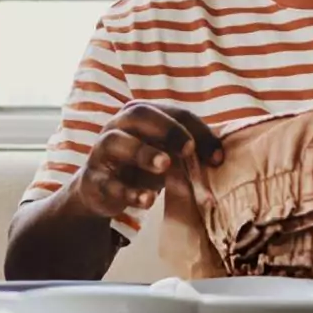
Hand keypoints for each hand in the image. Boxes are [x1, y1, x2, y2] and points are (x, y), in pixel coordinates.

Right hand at [66, 102, 219, 220]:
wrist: (101, 191)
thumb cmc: (141, 167)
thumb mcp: (166, 155)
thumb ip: (189, 151)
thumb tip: (219, 157)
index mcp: (141, 114)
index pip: (174, 112)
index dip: (198, 132)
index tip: (217, 158)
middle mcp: (118, 126)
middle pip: (139, 114)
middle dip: (167, 129)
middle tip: (188, 149)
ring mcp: (101, 151)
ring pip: (117, 142)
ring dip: (143, 152)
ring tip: (165, 165)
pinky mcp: (93, 179)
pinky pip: (109, 182)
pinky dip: (129, 191)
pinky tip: (148, 200)